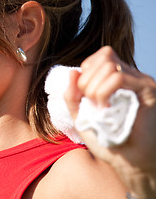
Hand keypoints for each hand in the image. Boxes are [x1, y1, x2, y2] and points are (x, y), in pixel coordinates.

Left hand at [64, 46, 155, 197]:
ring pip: (109, 65)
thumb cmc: (107, 140)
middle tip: (90, 103)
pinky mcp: (147, 91)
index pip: (100, 56)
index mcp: (117, 78)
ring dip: (94, 88)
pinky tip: (106, 109)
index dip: (86, 71)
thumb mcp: (81, 116)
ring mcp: (140, 82)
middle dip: (87, 80)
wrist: (129, 162)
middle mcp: (131, 76)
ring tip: (99, 109)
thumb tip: (72, 72)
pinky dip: (104, 92)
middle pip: (103, 57)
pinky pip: (118, 78)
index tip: (85, 95)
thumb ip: (72, 96)